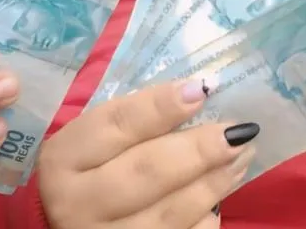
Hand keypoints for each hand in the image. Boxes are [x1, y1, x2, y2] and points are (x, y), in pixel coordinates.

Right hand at [38, 80, 258, 228]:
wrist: (64, 226)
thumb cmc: (86, 170)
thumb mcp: (91, 141)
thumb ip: (131, 120)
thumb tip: (195, 93)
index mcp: (63, 159)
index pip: (116, 124)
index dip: (161, 105)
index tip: (201, 89)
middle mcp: (77, 204)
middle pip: (147, 170)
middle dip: (199, 148)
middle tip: (237, 130)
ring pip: (169, 212)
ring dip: (214, 181)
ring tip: (242, 154)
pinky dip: (207, 216)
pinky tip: (223, 193)